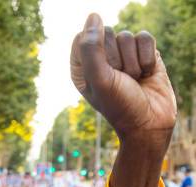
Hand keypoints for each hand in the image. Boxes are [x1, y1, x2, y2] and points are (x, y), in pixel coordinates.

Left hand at [70, 14, 175, 145]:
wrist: (149, 123)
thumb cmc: (120, 106)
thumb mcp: (99, 80)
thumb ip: (91, 47)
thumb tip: (94, 16)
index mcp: (82, 67)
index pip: (83, 37)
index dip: (96, 52)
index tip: (102, 74)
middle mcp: (101, 59)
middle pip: (106, 33)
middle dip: (117, 59)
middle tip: (120, 80)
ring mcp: (124, 55)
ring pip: (127, 36)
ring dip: (133, 62)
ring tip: (134, 81)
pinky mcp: (144, 53)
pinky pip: (145, 37)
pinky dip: (147, 57)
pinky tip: (146, 74)